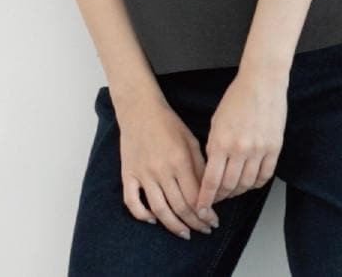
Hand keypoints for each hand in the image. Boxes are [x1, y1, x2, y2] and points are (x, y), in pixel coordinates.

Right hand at [115, 95, 219, 239]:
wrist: (140, 109)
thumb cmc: (168, 123)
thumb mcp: (191, 140)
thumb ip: (200, 167)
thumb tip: (208, 193)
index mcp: (179, 160)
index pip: (195, 197)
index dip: (206, 213)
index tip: (213, 221)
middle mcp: (161, 170)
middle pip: (179, 207)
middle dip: (195, 223)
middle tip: (203, 230)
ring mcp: (142, 173)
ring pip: (159, 209)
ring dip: (174, 226)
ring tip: (185, 233)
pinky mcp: (128, 173)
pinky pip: (132, 201)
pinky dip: (142, 215)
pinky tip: (153, 219)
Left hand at [195, 67, 286, 215]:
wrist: (262, 83)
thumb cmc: (236, 98)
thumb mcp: (217, 121)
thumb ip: (214, 145)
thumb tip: (212, 168)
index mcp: (221, 141)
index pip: (211, 179)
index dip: (205, 197)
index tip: (200, 207)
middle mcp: (240, 149)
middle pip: (230, 186)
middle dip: (220, 197)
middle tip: (215, 200)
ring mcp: (259, 150)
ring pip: (247, 184)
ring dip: (237, 192)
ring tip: (231, 192)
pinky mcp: (274, 149)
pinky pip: (264, 176)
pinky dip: (255, 183)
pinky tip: (248, 182)